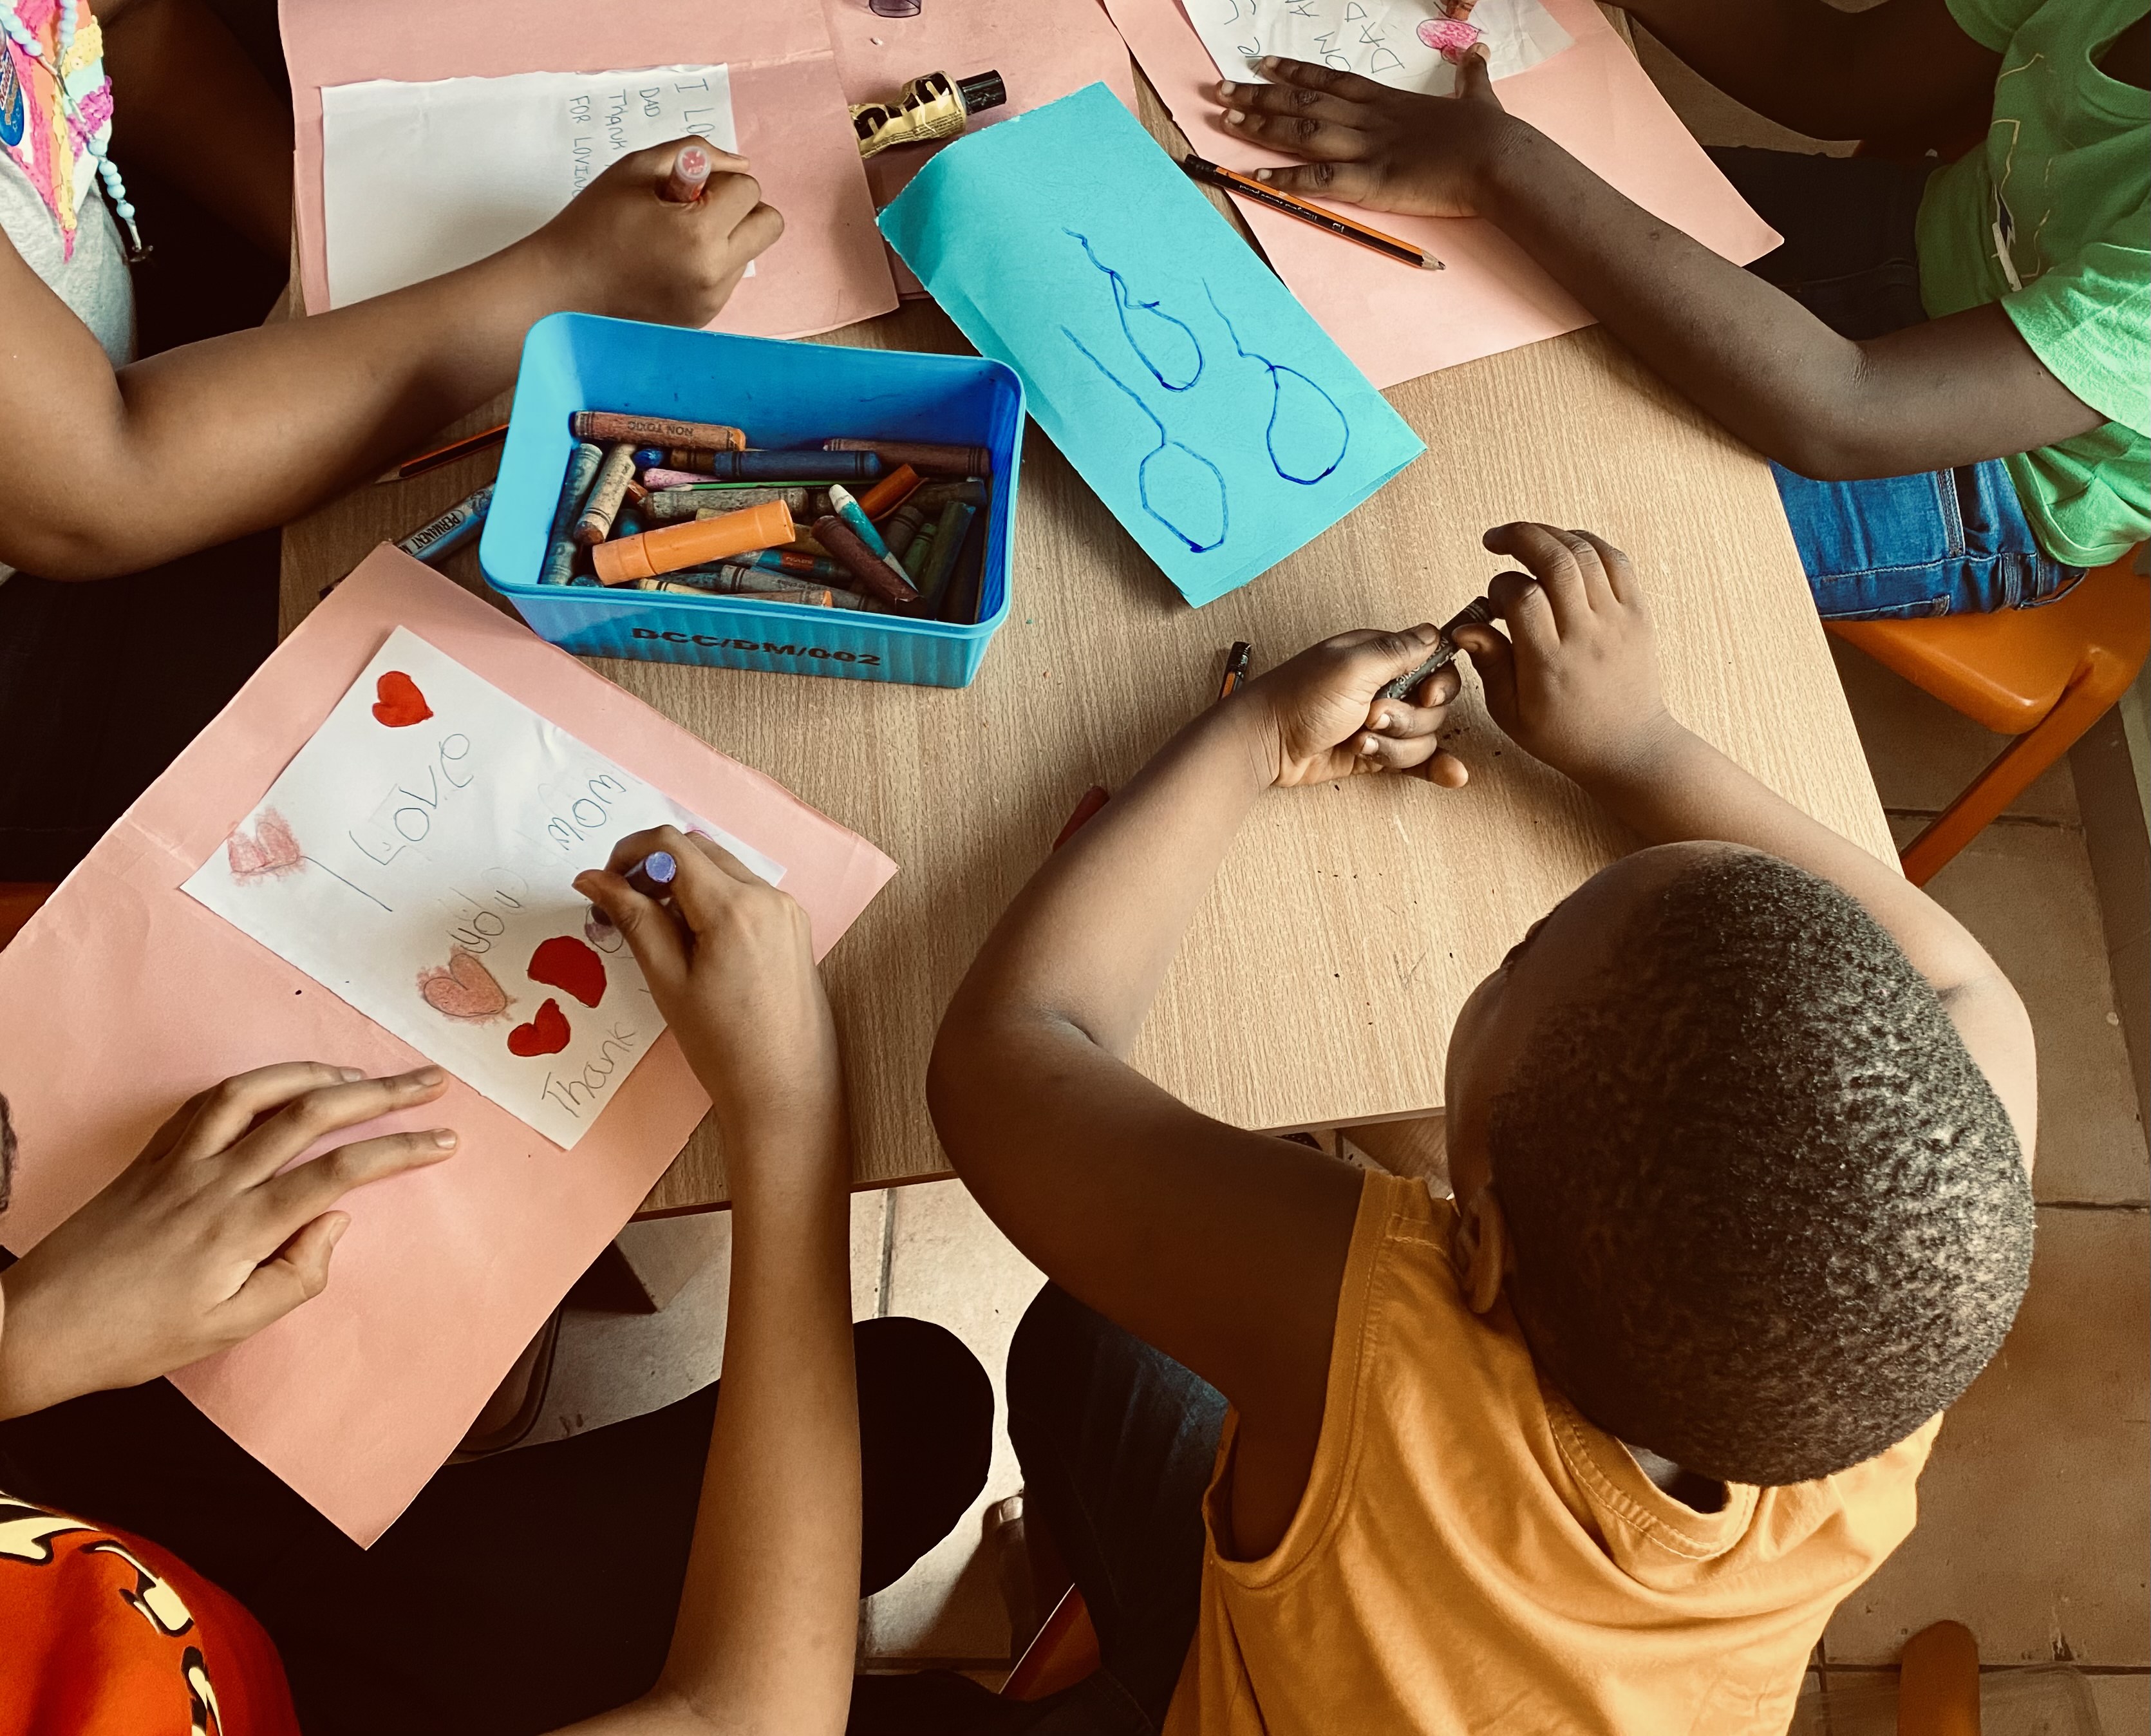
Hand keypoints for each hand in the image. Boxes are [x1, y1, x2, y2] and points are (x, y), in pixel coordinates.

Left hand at [0, 1065, 456, 1419]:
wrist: (38, 1324)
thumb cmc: (136, 1337)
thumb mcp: (228, 1328)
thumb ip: (296, 1275)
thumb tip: (333, 1223)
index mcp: (242, 1226)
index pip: (341, 1172)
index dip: (400, 1150)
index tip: (444, 1141)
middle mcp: (216, 1179)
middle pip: (314, 1114)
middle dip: (382, 1093)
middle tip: (428, 1081)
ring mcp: (182, 1159)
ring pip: (262, 1091)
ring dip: (320, 1073)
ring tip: (363, 1075)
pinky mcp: (154, 1154)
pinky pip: (211, 1100)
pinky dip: (256, 1083)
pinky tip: (279, 1085)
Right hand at [520, 139, 783, 328]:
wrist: (563, 287)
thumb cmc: (593, 224)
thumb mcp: (636, 169)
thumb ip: (695, 153)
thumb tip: (741, 165)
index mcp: (699, 236)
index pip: (750, 191)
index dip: (720, 181)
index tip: (686, 188)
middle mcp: (714, 275)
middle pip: (769, 225)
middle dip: (740, 208)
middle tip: (696, 209)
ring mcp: (711, 302)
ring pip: (750, 251)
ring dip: (725, 236)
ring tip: (673, 238)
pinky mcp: (703, 319)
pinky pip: (728, 278)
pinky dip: (709, 262)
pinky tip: (669, 261)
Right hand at [574, 827, 840, 1151]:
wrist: (786, 1089)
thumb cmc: (723, 1045)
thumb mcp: (667, 979)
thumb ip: (633, 918)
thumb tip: (594, 878)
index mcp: (734, 906)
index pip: (672, 844)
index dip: (629, 853)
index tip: (606, 883)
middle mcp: (768, 896)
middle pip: (699, 848)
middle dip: (654, 866)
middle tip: (623, 908)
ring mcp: (787, 909)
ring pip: (722, 867)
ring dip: (682, 881)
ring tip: (656, 930)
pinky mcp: (794, 925)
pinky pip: (745, 890)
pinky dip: (711, 898)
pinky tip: (693, 940)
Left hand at [1214, 50, 1519, 216]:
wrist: (1499, 159)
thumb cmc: (1490, 133)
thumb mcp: (1477, 96)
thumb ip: (1470, 76)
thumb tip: (1478, 54)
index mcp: (1389, 102)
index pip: (1330, 81)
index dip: (1294, 71)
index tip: (1263, 63)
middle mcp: (1370, 120)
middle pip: (1305, 102)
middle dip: (1261, 95)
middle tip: (1224, 89)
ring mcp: (1367, 150)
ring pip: (1303, 132)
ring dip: (1262, 126)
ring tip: (1228, 118)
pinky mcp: (1370, 183)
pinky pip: (1318, 179)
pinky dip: (1286, 178)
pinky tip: (1256, 176)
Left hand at [1241, 628, 1469, 787]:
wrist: (1265, 742)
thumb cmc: (1298, 698)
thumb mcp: (1350, 665)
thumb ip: (1396, 650)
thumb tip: (1434, 632)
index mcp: (1381, 658)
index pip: (1436, 667)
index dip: (1438, 686)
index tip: (1426, 696)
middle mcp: (1385, 689)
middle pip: (1433, 709)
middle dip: (1407, 721)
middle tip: (1370, 718)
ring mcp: (1380, 724)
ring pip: (1422, 739)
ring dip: (1395, 747)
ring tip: (1359, 742)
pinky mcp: (1374, 755)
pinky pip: (1413, 762)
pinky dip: (1433, 768)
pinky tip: (1453, 775)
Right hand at [1451, 524, 1682, 787]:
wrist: (1629, 747)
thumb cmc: (1566, 735)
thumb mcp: (1511, 713)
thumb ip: (1490, 664)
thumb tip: (1467, 627)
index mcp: (1550, 663)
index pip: (1522, 597)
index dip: (1499, 587)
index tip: (1492, 600)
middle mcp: (1586, 636)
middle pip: (1556, 561)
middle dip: (1520, 537)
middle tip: (1496, 539)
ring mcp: (1617, 621)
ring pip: (1585, 553)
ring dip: (1551, 535)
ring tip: (1527, 538)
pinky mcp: (1638, 614)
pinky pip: (1616, 561)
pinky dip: (1587, 543)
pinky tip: (1564, 545)